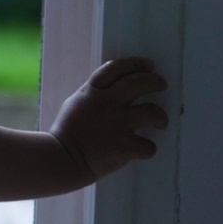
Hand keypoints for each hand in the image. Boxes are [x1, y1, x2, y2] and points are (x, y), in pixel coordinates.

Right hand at [51, 57, 168, 180]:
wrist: (60, 160)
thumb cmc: (65, 133)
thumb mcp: (75, 103)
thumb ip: (94, 94)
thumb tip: (114, 89)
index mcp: (92, 92)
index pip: (117, 68)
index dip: (136, 63)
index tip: (148, 66)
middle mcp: (107, 104)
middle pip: (138, 83)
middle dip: (154, 81)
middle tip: (161, 84)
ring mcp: (118, 125)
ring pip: (152, 111)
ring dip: (161, 116)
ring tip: (160, 121)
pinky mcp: (125, 146)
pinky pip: (148, 145)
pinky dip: (148, 148)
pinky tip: (143, 148)